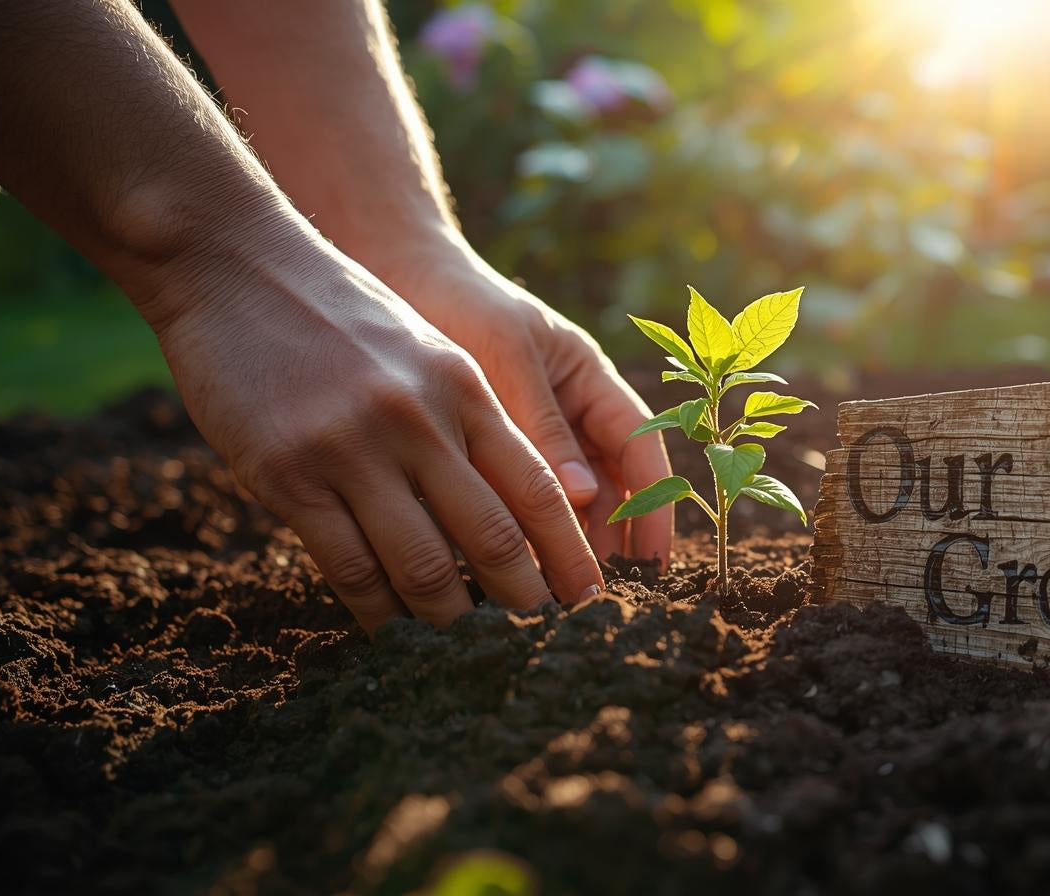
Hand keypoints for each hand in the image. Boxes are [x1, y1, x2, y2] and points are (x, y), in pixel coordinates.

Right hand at [152, 235, 604, 632]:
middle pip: (494, 537)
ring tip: (469, 654)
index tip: (590, 598)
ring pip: (424, 566)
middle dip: (525, 602)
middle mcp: (420, 420)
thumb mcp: (427, 353)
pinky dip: (377, 613)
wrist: (235, 265)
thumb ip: (468, 423)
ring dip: (451, 623)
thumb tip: (511, 510)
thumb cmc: (339, 313)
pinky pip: (349, 566)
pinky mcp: (289, 474)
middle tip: (543, 646)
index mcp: (464, 389)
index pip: (537, 488)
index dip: (568, 552)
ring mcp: (353, 449)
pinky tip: (391, 634)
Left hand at [371, 238, 674, 567]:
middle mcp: (571, 413)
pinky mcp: (489, 455)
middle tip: (597, 594)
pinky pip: (516, 504)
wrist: (393, 277)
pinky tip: (506, 570)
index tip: (654, 559)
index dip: (656, 502)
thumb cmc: (458, 303)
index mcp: (590, 381)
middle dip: (610, 540)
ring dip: (564, 546)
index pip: (643, 446)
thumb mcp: (504, 357)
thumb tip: (582, 499)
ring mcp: (533, 435)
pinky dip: (517, 536)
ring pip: (565, 504)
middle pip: (610, 487)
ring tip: (554, 593)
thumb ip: (540, 423)